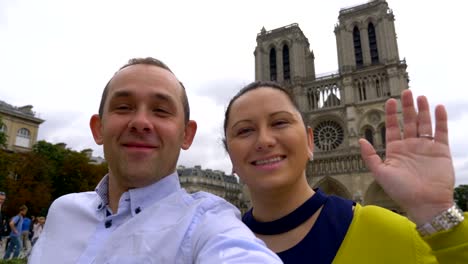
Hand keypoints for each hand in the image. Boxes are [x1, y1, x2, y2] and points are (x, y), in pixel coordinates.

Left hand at [359, 89, 454, 225]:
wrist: (425, 203)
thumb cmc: (401, 191)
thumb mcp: (380, 173)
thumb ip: (369, 156)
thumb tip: (359, 139)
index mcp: (395, 150)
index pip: (393, 127)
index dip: (392, 114)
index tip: (390, 101)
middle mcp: (410, 146)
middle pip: (409, 122)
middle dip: (407, 107)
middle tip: (406, 91)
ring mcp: (426, 148)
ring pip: (424, 124)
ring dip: (422, 110)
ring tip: (420, 97)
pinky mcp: (441, 151)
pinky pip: (441, 131)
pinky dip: (440, 119)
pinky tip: (437, 107)